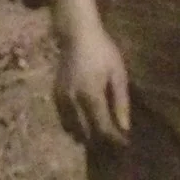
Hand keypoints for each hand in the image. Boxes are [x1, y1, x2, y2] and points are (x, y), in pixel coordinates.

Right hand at [50, 0, 129, 146]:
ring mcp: (61, 98)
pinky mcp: (54, 95)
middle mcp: (73, 100)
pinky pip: (63, 119)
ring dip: (85, 135)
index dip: (114, 139)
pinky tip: (84, 124)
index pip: (102, 127)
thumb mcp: (118, 74)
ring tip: (98, 136)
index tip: (124, 143)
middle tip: (113, 143)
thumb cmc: (102, 52)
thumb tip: (125, 127)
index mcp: (91, 95)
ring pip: (71, 128)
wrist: (77, 35)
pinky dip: (73, 126)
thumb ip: (121, 102)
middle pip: (85, 132)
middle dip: (99, 141)